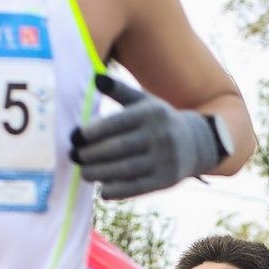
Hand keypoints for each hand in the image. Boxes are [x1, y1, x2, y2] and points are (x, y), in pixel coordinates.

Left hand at [70, 74, 224, 199]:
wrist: (195, 143)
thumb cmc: (158, 120)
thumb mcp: (144, 101)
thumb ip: (120, 90)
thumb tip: (96, 78)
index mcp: (151, 113)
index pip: (115, 124)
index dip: (91, 132)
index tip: (73, 138)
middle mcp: (160, 136)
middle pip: (117, 148)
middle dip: (91, 154)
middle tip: (74, 156)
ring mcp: (164, 160)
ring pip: (125, 169)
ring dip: (99, 173)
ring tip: (84, 172)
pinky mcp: (166, 181)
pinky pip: (136, 188)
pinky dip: (116, 190)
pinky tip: (102, 190)